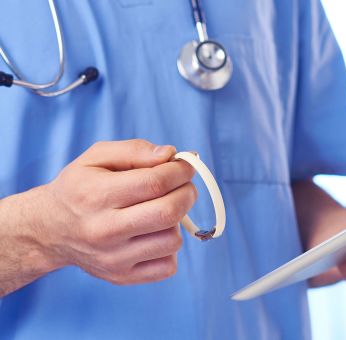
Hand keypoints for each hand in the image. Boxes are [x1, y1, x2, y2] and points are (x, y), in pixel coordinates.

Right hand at [34, 140, 196, 284]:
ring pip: (172, 240)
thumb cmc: (80, 188)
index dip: (180, 171)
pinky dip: (169, 248)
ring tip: (163, 210)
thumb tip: (170, 155)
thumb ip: (135, 150)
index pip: (155, 182)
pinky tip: (155, 234)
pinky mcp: (122, 277)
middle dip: (187, 193)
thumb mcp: (96, 157)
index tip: (186, 165)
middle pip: (168, 213)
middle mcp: (104, 230)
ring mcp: (114, 258)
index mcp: (96, 195)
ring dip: (177, 221)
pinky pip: (168, 266)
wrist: (50, 230)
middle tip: (185, 186)